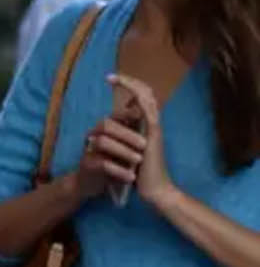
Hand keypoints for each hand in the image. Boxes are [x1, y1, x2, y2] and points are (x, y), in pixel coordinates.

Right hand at [76, 115, 141, 199]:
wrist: (97, 187)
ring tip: (139, 160)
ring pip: (102, 142)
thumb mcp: (132, 147)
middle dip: (127, 134)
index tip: (142, 119)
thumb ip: (140, 128)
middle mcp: (96, 134)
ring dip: (123, 150)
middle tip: (145, 145)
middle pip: (106, 125)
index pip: (116, 115)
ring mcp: (89, 149)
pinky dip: (118, 170)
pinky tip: (131, 177)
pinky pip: (101, 163)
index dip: (128, 114)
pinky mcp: (86, 165)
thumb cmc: (120, 165)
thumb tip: (152, 105)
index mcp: (108, 128)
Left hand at [106, 75, 173, 206]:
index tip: (112, 81)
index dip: (130, 88)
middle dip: (129, 81)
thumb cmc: (139, 173)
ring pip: (146, 97)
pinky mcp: (153, 134)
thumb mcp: (128, 151)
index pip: (141, 100)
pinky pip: (146, 110)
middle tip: (111, 75)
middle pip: (146, 93)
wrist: (155, 190)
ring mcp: (155, 127)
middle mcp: (153, 123)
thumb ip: (124, 138)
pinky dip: (135, 98)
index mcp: (147, 126)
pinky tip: (125, 95)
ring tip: (114, 78)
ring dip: (130, 85)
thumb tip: (111, 129)